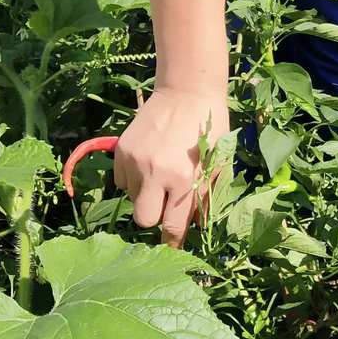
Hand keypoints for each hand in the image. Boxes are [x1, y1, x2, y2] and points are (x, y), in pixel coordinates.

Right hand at [113, 84, 229, 246]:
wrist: (187, 92)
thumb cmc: (209, 129)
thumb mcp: (216, 165)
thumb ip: (204, 199)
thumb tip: (195, 228)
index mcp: (184, 179)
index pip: (172, 226)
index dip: (172, 240)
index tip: (171, 246)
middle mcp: (156, 173)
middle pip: (143, 219)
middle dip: (154, 217)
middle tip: (164, 204)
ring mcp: (135, 161)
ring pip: (131, 199)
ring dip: (144, 195)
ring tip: (159, 175)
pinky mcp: (122, 150)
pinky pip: (121, 181)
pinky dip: (132, 179)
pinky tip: (147, 165)